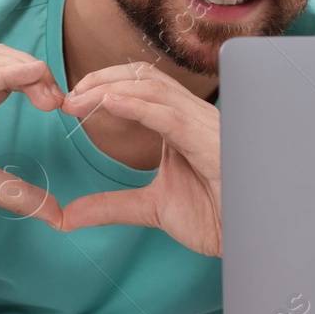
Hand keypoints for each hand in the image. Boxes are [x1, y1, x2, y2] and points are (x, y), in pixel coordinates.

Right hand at [0, 45, 65, 258]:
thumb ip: (19, 192)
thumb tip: (57, 215)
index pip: (9, 76)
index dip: (39, 83)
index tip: (62, 106)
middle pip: (2, 60)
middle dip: (37, 73)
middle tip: (59, 101)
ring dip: (26, 70)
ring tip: (50, 94)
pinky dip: (4, 73)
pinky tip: (30, 74)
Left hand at [55, 63, 221, 256]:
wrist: (248, 237)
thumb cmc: (215, 216)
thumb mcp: (151, 208)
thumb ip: (110, 206)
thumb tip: (67, 216)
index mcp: (181, 124)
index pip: (141, 85)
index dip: (105, 84)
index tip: (71, 100)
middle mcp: (193, 116)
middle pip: (145, 76)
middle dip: (103, 79)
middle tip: (68, 97)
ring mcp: (203, 125)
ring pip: (154, 88)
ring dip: (111, 89)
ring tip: (80, 99)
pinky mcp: (209, 142)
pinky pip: (170, 116)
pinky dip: (138, 106)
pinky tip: (110, 102)